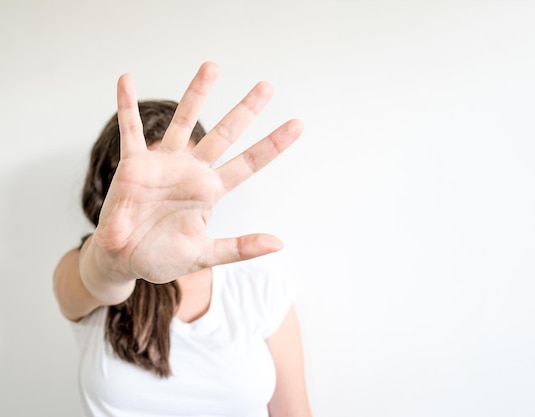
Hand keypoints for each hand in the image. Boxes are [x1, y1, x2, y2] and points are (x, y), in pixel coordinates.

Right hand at [93, 62, 302, 283]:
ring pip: (184, 121)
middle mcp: (192, 171)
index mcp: (210, 191)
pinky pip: (130, 131)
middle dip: (246, 110)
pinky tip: (126, 80)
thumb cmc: (163, 256)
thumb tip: (279, 242)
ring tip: (212, 67)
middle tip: (267, 86)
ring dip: (197, 94)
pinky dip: (127, 106)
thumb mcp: (204, 254)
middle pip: (224, 134)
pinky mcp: (134, 164)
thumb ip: (239, 248)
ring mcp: (164, 164)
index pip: (248, 163)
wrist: (125, 259)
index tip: (297, 125)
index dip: (272, 145)